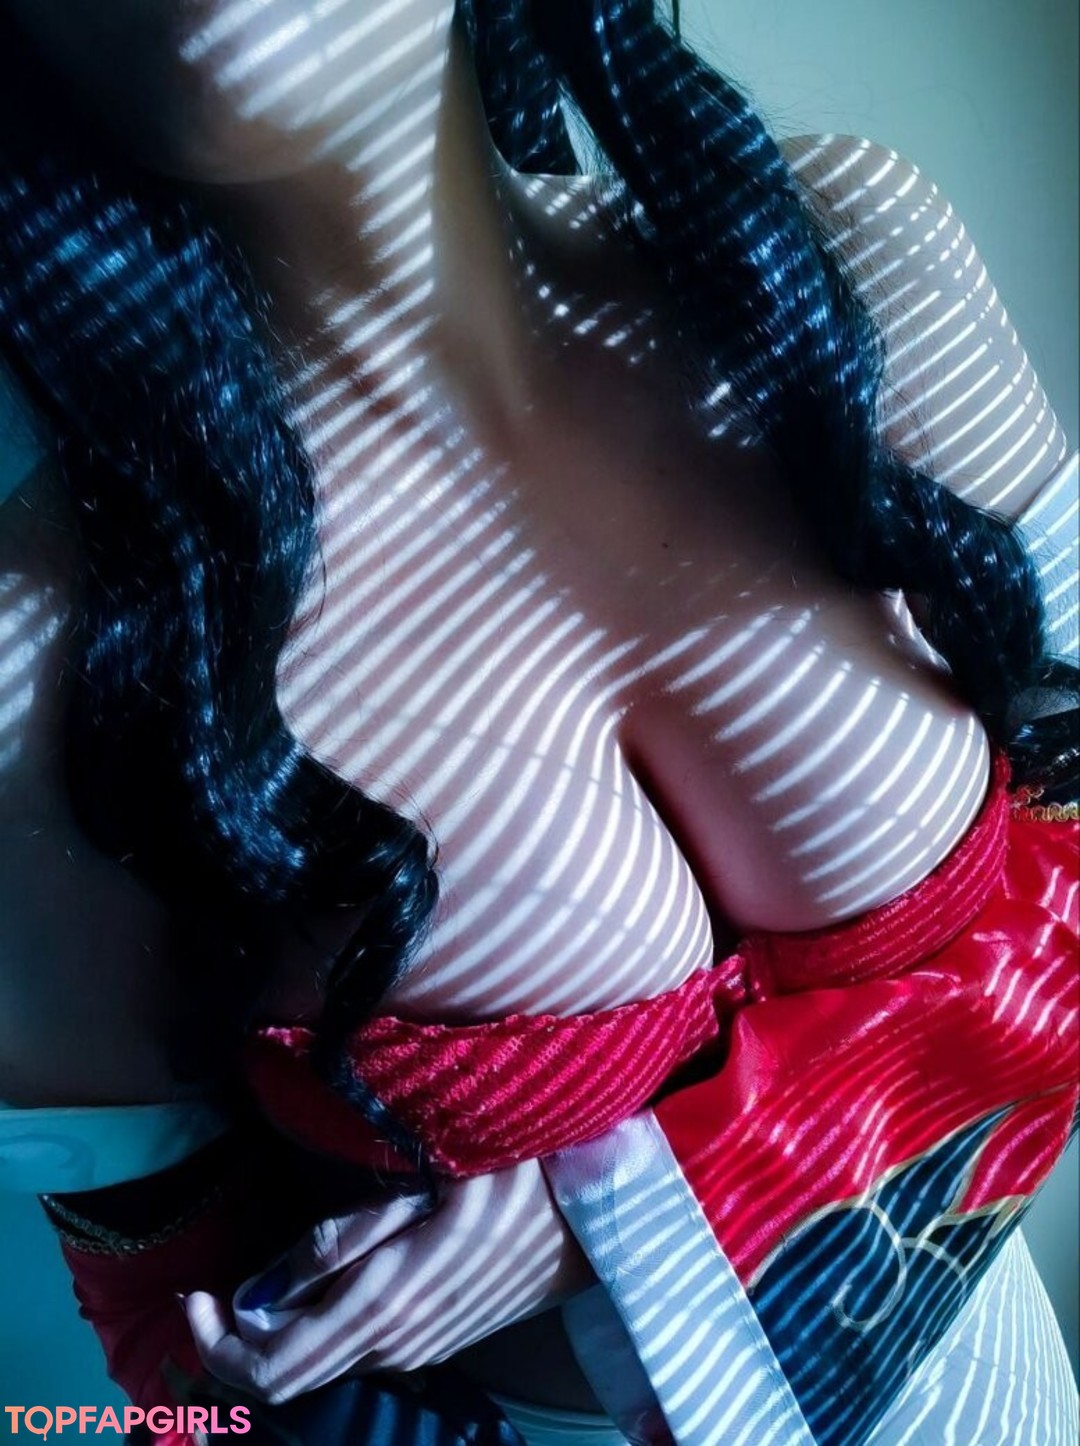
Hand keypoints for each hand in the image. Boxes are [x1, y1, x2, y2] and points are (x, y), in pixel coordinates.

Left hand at [183, 1159, 588, 1403]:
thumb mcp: (421, 1185)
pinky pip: (360, 1352)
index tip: (199, 1295)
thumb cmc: (507, 1174)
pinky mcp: (440, 1338)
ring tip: (258, 1287)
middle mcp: (398, 1343)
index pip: (275, 1367)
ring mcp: (422, 1347)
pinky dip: (317, 1335)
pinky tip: (315, 1290)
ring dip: (280, 1340)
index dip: (221, 1345)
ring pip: (326, 1367)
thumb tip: (267, 1285)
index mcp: (386, 1307)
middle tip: (215, 1293)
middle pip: (294, 1379)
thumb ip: (345, 1237)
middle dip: (240, 1345)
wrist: (592, 1213)